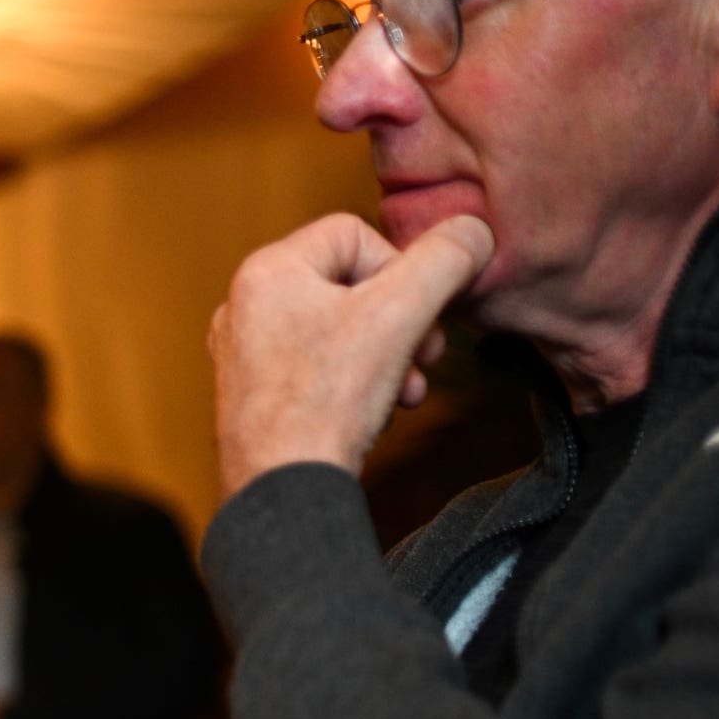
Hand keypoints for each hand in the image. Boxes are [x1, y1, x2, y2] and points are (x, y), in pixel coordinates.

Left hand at [210, 212, 492, 498]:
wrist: (282, 488)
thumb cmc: (326, 401)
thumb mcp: (401, 314)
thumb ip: (443, 261)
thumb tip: (472, 230)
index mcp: (267, 271)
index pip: (352, 232)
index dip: (400, 265)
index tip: (418, 309)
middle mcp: (246, 305)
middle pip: (350, 283)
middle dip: (402, 318)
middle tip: (426, 354)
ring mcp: (246, 352)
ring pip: (341, 329)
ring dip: (389, 354)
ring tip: (408, 389)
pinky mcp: (256, 394)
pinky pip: (321, 366)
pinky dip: (358, 381)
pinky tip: (379, 410)